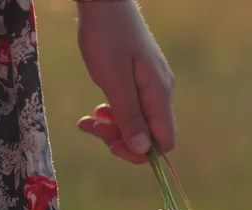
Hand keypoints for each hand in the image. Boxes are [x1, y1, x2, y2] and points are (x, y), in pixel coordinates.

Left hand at [75, 0, 174, 163]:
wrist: (105, 2)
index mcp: (159, 94)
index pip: (164, 142)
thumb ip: (129, 116)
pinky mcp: (139, 79)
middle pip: (148, 134)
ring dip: (112, 127)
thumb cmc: (107, 37)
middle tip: (92, 128)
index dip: (139, 152)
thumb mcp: (114, 81)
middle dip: (120, 138)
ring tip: (87, 121)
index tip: (112, 145)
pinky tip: (96, 111)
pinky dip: (113, 113)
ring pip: (137, 122)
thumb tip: (142, 150)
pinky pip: (131, 107)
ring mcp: (150, 85)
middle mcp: (160, 93)